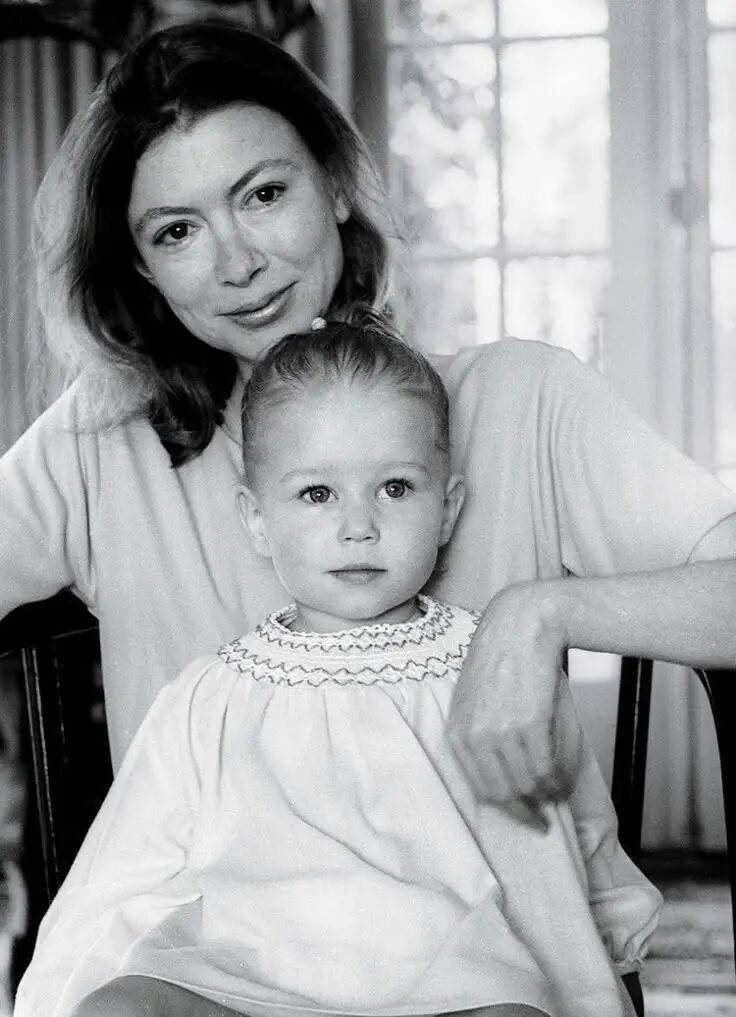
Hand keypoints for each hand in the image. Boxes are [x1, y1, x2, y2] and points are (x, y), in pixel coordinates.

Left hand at [447, 582, 582, 830]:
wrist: (521, 627)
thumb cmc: (502, 660)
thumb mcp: (475, 699)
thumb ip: (479, 735)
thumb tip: (504, 775)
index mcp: (458, 731)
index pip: (479, 788)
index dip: (505, 809)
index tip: (524, 817)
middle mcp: (475, 736)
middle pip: (503, 793)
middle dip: (526, 811)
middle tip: (544, 817)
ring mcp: (501, 732)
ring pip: (527, 784)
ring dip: (546, 794)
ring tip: (558, 792)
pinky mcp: (529, 724)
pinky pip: (545, 768)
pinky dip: (558, 780)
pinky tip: (564, 779)